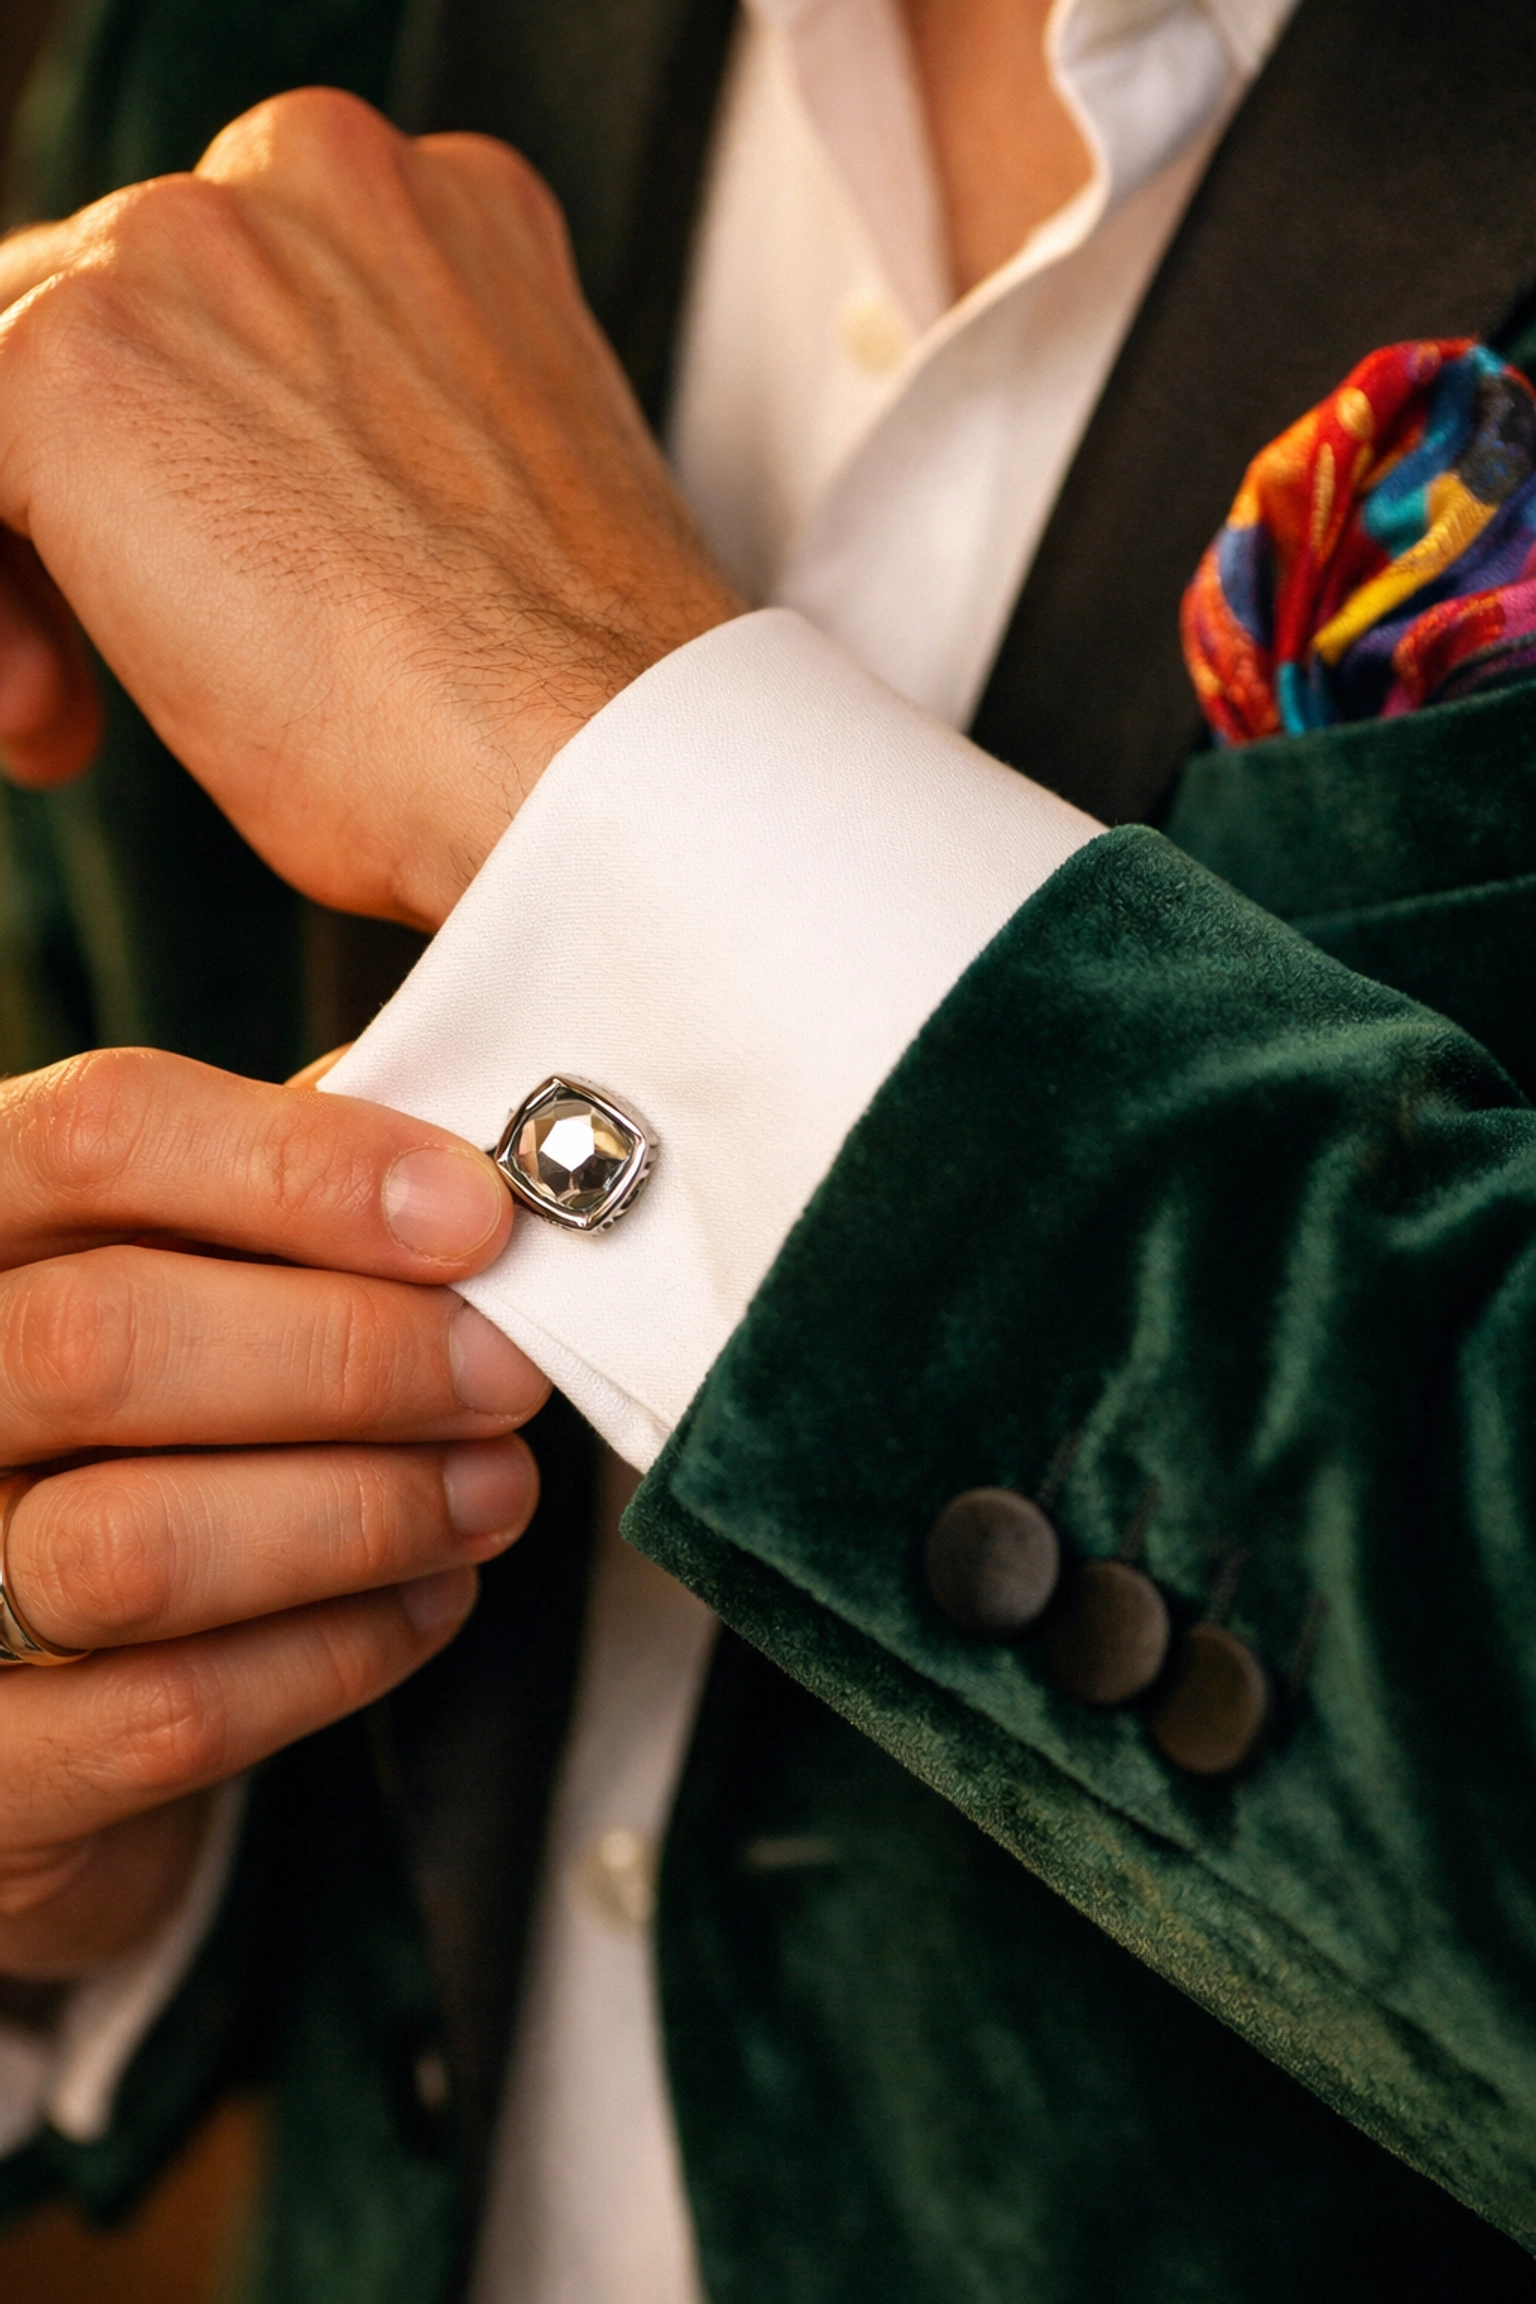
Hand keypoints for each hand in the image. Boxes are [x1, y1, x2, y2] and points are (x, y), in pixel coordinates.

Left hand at [0, 90, 739, 928]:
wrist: (598, 768)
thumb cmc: (553, 710)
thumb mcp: (465, 518)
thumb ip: (355, 442)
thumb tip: (235, 510)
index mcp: (434, 218)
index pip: (222, 305)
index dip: (184, 471)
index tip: (212, 613)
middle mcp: (314, 180)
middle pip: (106, 319)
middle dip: (86, 509)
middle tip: (101, 696)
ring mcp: (193, 248)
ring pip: (16, 379)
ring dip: (26, 560)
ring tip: (71, 720)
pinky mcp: (80, 357)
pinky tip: (52, 715)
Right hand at [0, 1044, 546, 1978]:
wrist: (20, 1694)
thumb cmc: (120, 1432)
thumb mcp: (167, 1274)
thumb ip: (276, 1195)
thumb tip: (473, 1135)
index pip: (96, 1136)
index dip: (303, 1165)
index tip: (476, 1214)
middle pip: (103, 1340)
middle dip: (350, 1354)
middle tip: (506, 1371)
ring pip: (131, 1545)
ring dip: (361, 1511)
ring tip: (492, 1489)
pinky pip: (167, 1715)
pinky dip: (335, 1651)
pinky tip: (432, 1599)